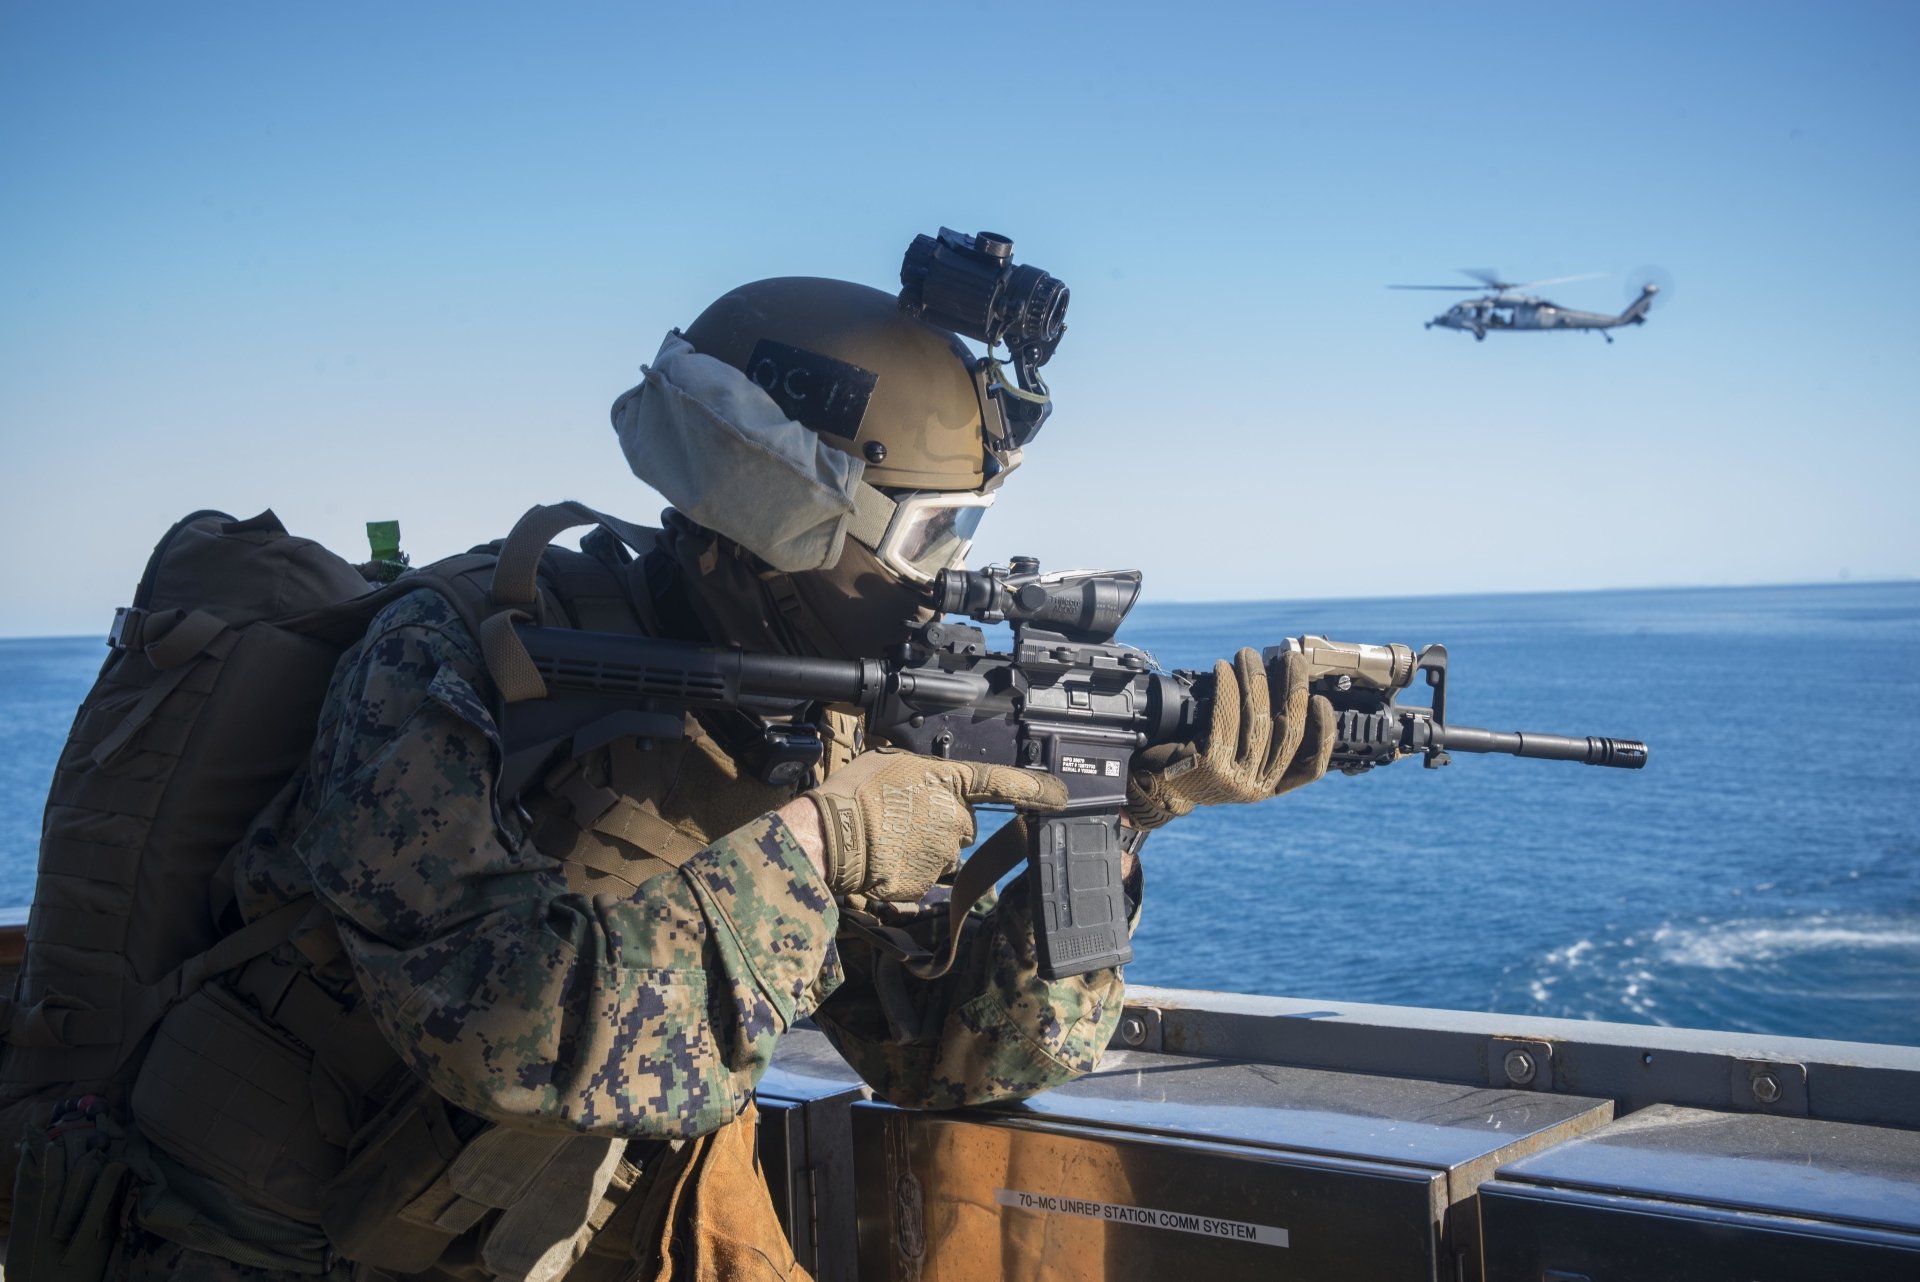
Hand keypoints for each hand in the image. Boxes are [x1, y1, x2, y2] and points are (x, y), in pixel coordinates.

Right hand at [804, 748, 1068, 901]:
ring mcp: (944, 853)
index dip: (1036, 790)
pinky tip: (886, 860)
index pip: (1003, 783)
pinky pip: (926, 877)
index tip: (1061, 796)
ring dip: (924, 849)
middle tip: (902, 819)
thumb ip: (922, 773)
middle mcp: (955, 817)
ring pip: (944, 853)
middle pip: (963, 824)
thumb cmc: (853, 794)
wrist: (828, 838)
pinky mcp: (928, 882)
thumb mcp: (890, 763)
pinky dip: (909, 871)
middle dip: (941, 825)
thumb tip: (927, 781)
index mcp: (948, 781)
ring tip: (888, 840)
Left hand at [1125, 647, 1335, 830]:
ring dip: (1255, 680)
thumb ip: (1261, 734)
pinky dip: (1227, 689)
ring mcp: (1235, 780)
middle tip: (1288, 659)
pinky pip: (1226, 719)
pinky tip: (1224, 670)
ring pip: (1258, 722)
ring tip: (1248, 655)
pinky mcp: (1210, 767)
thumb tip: (1282, 682)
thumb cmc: (1196, 760)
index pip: (1312, 767)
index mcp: (1270, 786)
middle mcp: (1257, 788)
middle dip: (1292, 689)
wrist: (1153, 783)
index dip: (1322, 732)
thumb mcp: (1235, 753)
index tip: (1320, 699)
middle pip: (1287, 733)